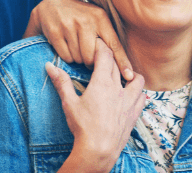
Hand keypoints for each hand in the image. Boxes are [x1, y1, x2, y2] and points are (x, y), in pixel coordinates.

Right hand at [27, 0, 132, 79]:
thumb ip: (107, 37)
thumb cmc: (79, 17)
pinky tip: (66, 47)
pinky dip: (66, 57)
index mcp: (101, 17)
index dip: (122, 61)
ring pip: (78, 58)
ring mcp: (69, 25)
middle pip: (93, 56)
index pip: (114, 44)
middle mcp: (86, 20)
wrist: (51, 6)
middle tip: (86, 56)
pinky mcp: (55, 31)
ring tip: (75, 48)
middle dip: (90, 62)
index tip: (129, 76)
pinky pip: (66, 56)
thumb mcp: (95, 20)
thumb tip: (120, 63)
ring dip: (78, 59)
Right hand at [48, 43, 145, 172]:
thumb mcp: (69, 103)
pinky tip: (132, 95)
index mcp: (102, 83)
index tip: (97, 42)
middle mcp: (119, 88)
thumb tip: (49, 66)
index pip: (105, 55)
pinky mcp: (134, 113)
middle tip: (103, 58)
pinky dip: (138, 92)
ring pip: (137, 79)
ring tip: (122, 77)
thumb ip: (61, 82)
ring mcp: (129, 101)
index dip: (101, 46)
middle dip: (111, 59)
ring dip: (130, 74)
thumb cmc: (83, 127)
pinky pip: (142, 97)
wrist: (99, 150)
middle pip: (118, 66)